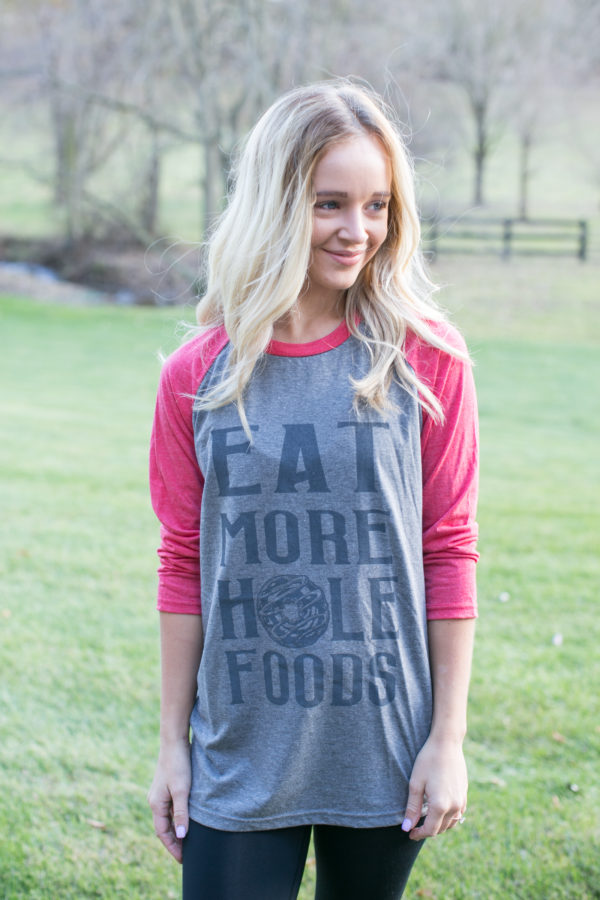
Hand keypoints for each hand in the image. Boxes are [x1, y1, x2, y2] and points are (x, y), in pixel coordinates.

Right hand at [148, 739, 191, 862]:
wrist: (174, 741)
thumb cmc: (178, 765)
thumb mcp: (182, 790)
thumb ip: (181, 813)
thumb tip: (181, 835)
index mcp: (156, 804)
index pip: (162, 833)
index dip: (173, 847)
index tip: (183, 860)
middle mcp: (155, 801)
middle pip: (164, 827)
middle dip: (174, 841)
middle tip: (187, 854)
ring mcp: (160, 794)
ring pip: (167, 818)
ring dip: (176, 830)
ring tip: (189, 841)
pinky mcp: (166, 787)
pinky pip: (170, 809)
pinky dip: (177, 818)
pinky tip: (187, 820)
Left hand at [401, 735, 467, 841]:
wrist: (447, 743)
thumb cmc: (428, 760)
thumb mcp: (415, 783)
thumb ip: (412, 808)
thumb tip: (407, 828)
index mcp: (440, 805)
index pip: (430, 830)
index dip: (418, 834)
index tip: (410, 833)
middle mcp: (454, 806)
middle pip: (441, 829)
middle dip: (428, 831)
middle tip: (415, 827)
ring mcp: (461, 800)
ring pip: (451, 823)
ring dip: (439, 825)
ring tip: (426, 820)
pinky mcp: (464, 794)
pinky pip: (458, 814)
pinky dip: (449, 818)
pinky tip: (439, 811)